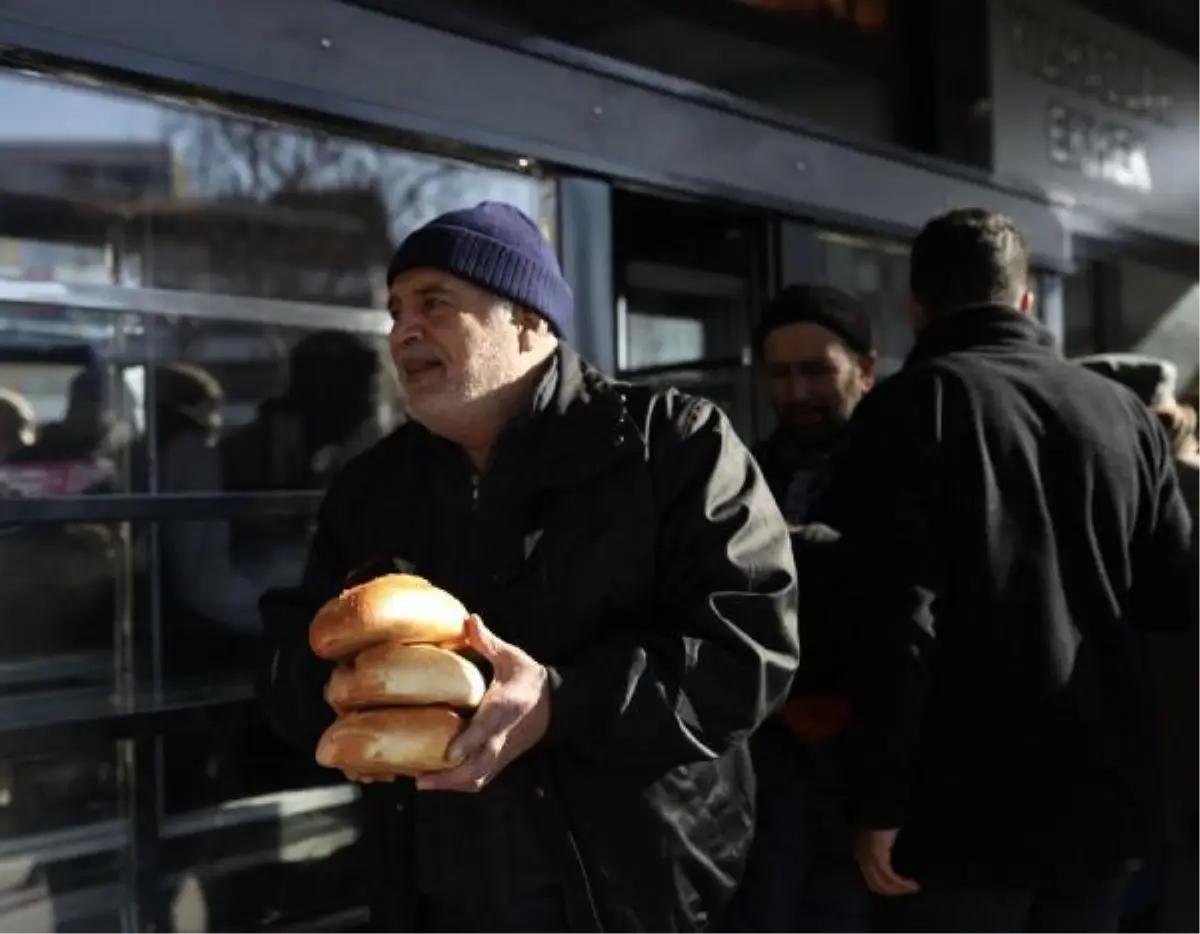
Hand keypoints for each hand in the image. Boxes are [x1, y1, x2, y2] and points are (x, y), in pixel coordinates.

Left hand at [416, 615, 550, 792]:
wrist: (557, 703)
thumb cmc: (529, 677)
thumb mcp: (511, 656)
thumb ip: (487, 642)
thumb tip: (469, 619)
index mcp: (505, 707)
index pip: (486, 729)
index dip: (468, 743)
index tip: (448, 753)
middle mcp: (504, 734)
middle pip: (480, 764)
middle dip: (451, 776)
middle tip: (420, 780)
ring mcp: (504, 751)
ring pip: (480, 776)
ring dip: (453, 785)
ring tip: (424, 783)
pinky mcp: (503, 759)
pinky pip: (482, 778)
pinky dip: (461, 784)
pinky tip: (440, 781)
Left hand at [854, 827, 919, 895]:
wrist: (880, 810)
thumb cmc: (881, 822)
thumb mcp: (880, 841)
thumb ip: (881, 853)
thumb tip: (890, 864)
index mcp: (860, 855)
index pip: (871, 879)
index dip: (886, 887)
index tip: (900, 888)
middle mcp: (862, 859)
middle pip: (876, 885)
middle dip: (893, 891)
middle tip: (909, 890)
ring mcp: (868, 859)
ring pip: (883, 883)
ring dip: (899, 889)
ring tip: (914, 888)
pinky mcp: (878, 857)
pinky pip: (889, 876)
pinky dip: (901, 883)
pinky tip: (911, 884)